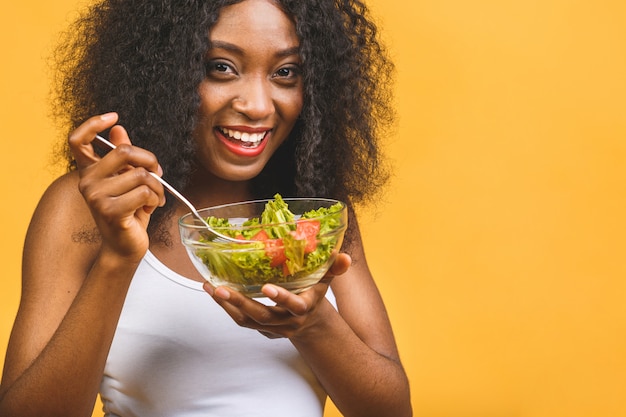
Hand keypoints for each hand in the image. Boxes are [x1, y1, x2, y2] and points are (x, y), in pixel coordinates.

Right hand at [68, 113, 165, 260]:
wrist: (126, 247)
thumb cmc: (129, 213)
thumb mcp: (127, 181)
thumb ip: (123, 157)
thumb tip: (118, 128)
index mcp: (89, 172)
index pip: (78, 140)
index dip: (93, 123)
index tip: (113, 117)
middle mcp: (87, 182)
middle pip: (124, 151)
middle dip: (150, 162)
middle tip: (158, 175)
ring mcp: (96, 197)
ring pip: (141, 175)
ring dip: (157, 188)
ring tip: (153, 199)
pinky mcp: (110, 211)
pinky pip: (144, 192)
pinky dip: (155, 199)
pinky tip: (150, 208)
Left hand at [203, 253, 351, 338]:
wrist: (310, 323)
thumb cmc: (315, 294)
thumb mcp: (326, 281)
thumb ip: (334, 269)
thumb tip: (344, 256)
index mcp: (304, 307)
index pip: (294, 305)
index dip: (281, 298)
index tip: (266, 287)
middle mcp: (287, 321)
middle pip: (262, 316)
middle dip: (240, 303)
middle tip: (221, 288)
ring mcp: (272, 327)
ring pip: (246, 321)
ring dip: (226, 306)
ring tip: (211, 288)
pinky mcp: (260, 329)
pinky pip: (240, 321)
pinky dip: (225, 308)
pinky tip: (213, 292)